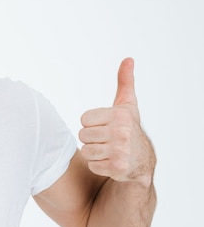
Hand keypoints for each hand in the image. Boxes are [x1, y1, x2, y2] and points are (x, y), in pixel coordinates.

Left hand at [78, 58, 155, 185]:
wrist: (142, 161)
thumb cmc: (128, 129)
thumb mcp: (127, 105)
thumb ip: (125, 82)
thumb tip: (128, 59)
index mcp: (120, 115)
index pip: (83, 120)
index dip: (92, 124)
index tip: (106, 127)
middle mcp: (122, 132)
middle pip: (82, 135)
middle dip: (92, 140)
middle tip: (107, 141)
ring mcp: (121, 151)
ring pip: (86, 151)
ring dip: (94, 153)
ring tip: (109, 151)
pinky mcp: (118, 167)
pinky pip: (92, 165)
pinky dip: (98, 166)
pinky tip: (111, 162)